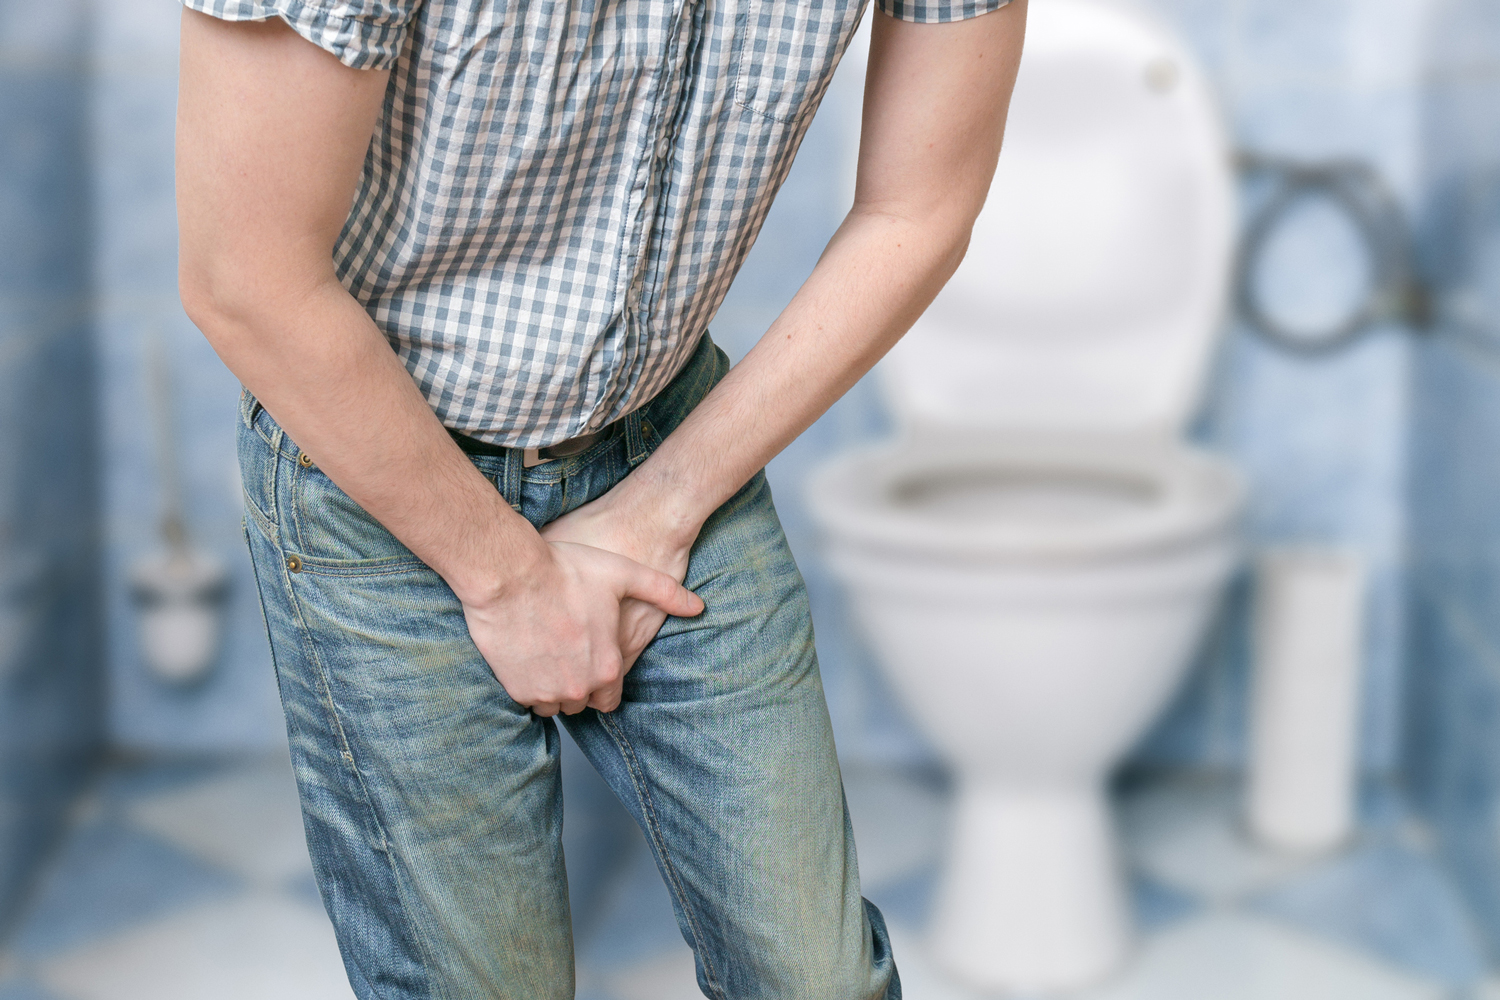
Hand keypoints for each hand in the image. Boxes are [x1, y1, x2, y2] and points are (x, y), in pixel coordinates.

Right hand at [458, 539, 701, 716]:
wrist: (509, 574)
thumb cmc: (566, 571)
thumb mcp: (623, 574)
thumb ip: (664, 592)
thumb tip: (698, 606)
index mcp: (607, 667)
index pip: (610, 699)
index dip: (603, 682)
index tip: (592, 661)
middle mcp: (578, 688)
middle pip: (580, 702)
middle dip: (577, 684)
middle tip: (567, 654)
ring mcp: (545, 692)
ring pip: (552, 703)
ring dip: (552, 687)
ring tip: (547, 654)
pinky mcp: (515, 689)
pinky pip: (526, 698)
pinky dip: (527, 684)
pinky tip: (527, 656)